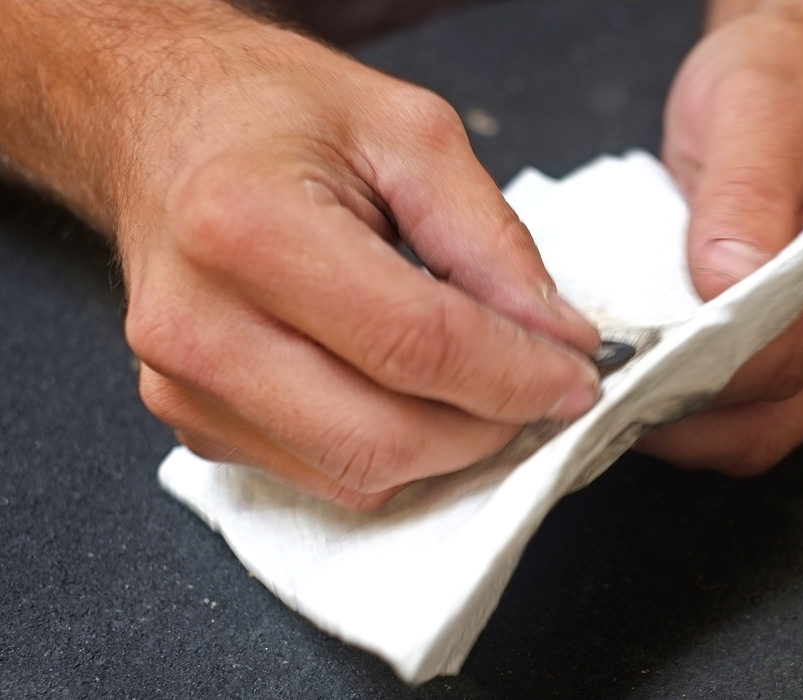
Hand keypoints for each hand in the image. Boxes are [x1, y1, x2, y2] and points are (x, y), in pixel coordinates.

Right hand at [117, 25, 599, 508]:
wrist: (164, 130)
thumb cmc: (275, 116)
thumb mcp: (408, 135)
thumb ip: (491, 242)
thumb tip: (557, 338)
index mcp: (247, 225)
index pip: (414, 344)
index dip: (515, 376)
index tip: (577, 377)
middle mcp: (198, 323)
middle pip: (383, 439)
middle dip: (489, 430)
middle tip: (540, 391)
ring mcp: (183, 385)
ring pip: (356, 478)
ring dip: (447, 451)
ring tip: (481, 388)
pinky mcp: (190, 419)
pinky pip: (321, 477)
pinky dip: (391, 452)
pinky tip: (410, 395)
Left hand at [637, 13, 802, 473]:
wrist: (791, 81)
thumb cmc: (782, 87)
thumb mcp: (755, 107)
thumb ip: (745, 196)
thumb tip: (727, 282)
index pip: (794, 351)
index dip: (711, 371)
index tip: (639, 366)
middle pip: (776, 417)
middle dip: (687, 418)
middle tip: (607, 392)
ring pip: (754, 433)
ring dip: (681, 427)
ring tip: (613, 391)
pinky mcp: (787, 355)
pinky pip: (737, 415)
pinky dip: (684, 415)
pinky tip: (637, 383)